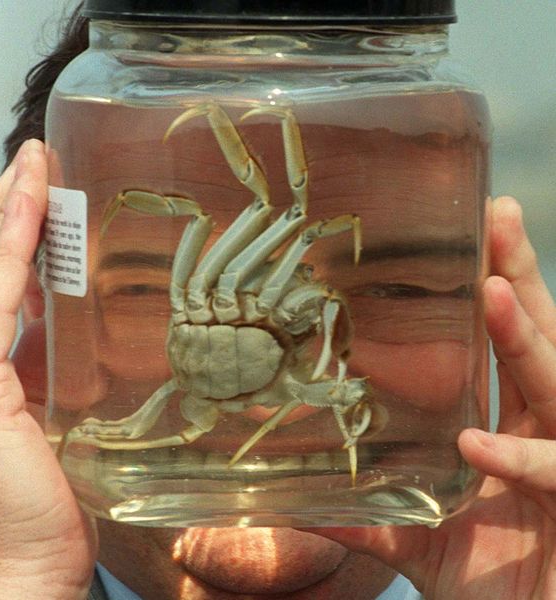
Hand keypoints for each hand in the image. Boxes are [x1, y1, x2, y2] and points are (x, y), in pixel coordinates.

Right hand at [0, 140, 96, 599]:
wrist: (21, 563)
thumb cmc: (43, 501)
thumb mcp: (56, 412)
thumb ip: (50, 362)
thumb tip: (64, 317)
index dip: (13, 230)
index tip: (41, 189)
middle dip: (5, 206)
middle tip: (35, 160)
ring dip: (6, 211)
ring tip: (33, 165)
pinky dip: (9, 247)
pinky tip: (28, 205)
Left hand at [310, 197, 555, 598]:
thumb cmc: (489, 582)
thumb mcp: (418, 536)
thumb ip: (368, 514)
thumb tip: (300, 505)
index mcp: (509, 425)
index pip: (507, 341)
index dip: (498, 285)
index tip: (474, 229)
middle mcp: (543, 431)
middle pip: (540, 339)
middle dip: (520, 278)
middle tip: (498, 216)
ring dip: (527, 339)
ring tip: (492, 293)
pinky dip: (519, 460)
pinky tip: (476, 444)